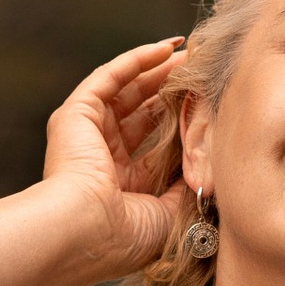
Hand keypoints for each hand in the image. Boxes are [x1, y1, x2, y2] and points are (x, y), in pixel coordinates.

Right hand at [40, 37, 194, 281]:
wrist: (84, 233)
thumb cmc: (124, 237)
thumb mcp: (168, 215)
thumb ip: (187, 189)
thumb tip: (208, 169)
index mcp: (120, 184)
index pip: (154, 143)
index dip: (181, 122)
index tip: (208, 105)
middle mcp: (100, 156)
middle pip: (142, 111)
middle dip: (173, 90)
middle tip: (203, 71)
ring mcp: (85, 133)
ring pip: (127, 89)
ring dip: (159, 69)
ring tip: (192, 54)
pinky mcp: (75, 114)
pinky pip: (110, 77)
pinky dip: (137, 60)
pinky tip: (167, 48)